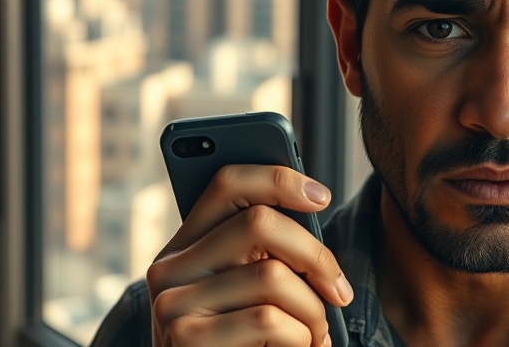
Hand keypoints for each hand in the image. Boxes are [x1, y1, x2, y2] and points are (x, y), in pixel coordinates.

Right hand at [146, 165, 352, 345]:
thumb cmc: (244, 345)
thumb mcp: (249, 293)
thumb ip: (264, 252)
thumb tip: (312, 199)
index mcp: (185, 247)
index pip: (227, 183)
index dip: (278, 178)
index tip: (321, 197)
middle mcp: (169, 268)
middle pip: (260, 223)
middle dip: (316, 256)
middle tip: (339, 290)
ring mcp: (172, 304)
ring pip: (272, 276)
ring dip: (313, 312)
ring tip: (316, 335)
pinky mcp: (186, 339)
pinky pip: (271, 321)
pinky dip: (301, 339)